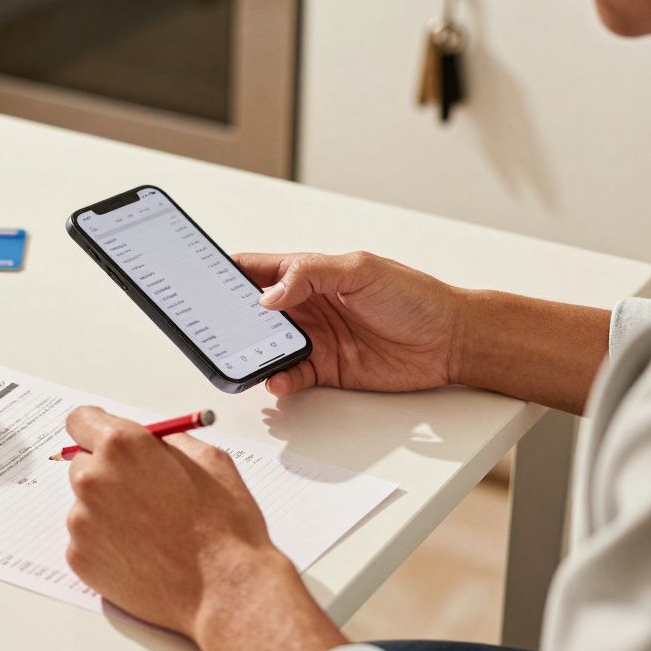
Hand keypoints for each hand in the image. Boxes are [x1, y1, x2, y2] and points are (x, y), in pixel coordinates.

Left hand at [64, 407, 344, 650]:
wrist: (224, 589)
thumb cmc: (223, 525)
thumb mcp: (208, 459)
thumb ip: (168, 443)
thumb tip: (151, 443)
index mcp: (122, 446)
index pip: (81, 421)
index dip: (95, 429)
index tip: (103, 439)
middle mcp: (93, 480)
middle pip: (82, 464)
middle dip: (106, 472)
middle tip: (141, 493)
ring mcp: (82, 522)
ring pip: (85, 505)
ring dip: (108, 511)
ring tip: (152, 531)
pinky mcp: (80, 558)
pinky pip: (87, 540)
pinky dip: (107, 544)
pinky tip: (143, 554)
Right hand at [234, 251, 461, 397]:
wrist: (451, 340)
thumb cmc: (414, 296)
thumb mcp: (360, 270)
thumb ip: (310, 275)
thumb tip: (269, 295)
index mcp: (307, 274)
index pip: (254, 270)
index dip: (224, 273)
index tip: (200, 281)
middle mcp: (305, 306)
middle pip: (252, 314)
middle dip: (231, 322)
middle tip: (216, 330)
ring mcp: (314, 339)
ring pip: (268, 348)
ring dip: (254, 354)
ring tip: (244, 360)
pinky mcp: (326, 369)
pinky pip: (291, 376)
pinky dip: (279, 380)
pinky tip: (278, 380)